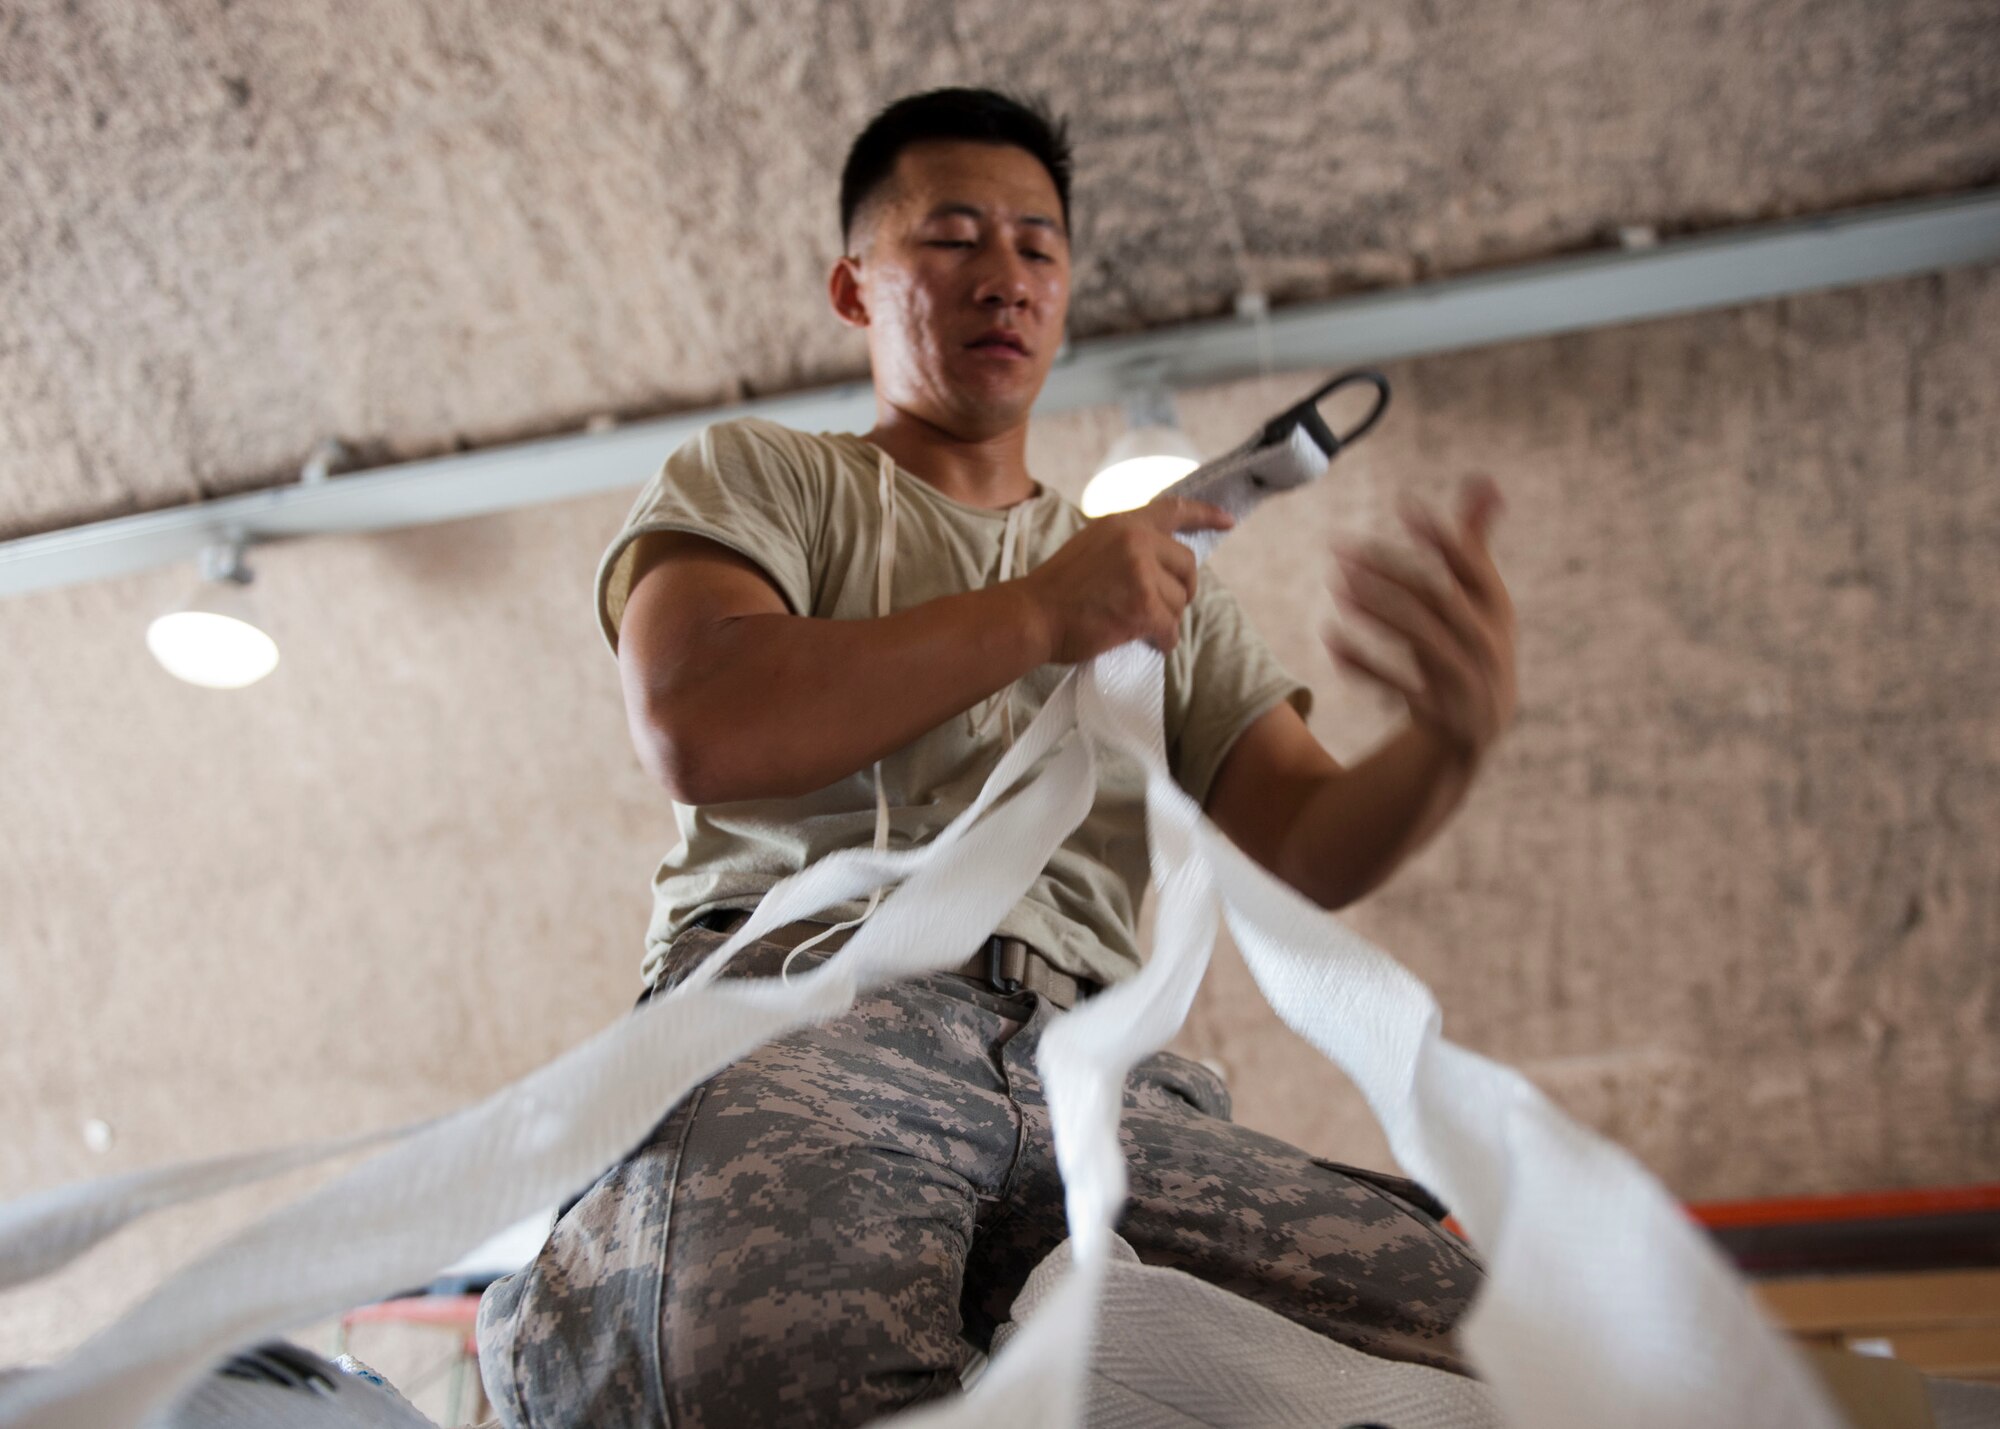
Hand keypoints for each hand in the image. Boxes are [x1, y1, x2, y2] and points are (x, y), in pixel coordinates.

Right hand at [1022, 497, 1235, 661]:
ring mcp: (1141, 572)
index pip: (1174, 510)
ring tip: (1134, 623)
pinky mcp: (1143, 606)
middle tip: (1161, 607)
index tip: (1227, 522)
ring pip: (1179, 601)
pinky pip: (1171, 628)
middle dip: (1180, 590)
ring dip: (1164, 618)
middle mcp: (1136, 540)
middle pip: (1187, 566)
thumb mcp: (1093, 546)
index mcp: (1123, 523)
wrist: (1032, 615)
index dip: (1205, 515)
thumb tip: (1166, 566)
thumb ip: (1128, 547)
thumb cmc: (1058, 590)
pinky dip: (1163, 640)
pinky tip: (1149, 642)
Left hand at [1324, 475, 1516, 766]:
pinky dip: (1366, 664)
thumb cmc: (1466, 651)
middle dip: (1390, 571)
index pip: (1473, 568)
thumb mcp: (1473, 603)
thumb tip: (1484, 481)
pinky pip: (1400, 687)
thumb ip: (1472, 545)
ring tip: (1336, 587)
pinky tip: (1331, 642)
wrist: (1469, 737)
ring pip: (1421, 641)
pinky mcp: (1441, 717)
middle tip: (1340, 550)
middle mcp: (1489, 646)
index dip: (1441, 537)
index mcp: (1497, 613)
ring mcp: (1469, 683)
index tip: (1404, 506)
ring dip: (1376, 611)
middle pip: (1439, 600)